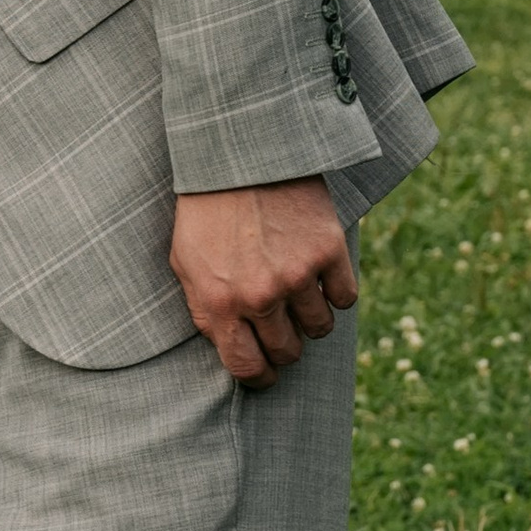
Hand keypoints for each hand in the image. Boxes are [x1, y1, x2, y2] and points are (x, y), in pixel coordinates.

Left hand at [169, 178, 356, 387]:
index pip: (246, 367)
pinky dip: (336, 293)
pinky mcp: (327, 250)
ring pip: (319, 329)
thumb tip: (228, 347)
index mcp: (218, 304)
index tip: (265, 374)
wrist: (238, 153)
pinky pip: (344, 298)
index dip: (259, 378)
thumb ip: (204, 310)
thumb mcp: (185, 263)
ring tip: (299, 296)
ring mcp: (297, 275)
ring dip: (311, 320)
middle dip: (285, 347)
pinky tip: (321, 277)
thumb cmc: (205, 210)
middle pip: (287, 352)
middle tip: (282, 330)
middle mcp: (259, 296)